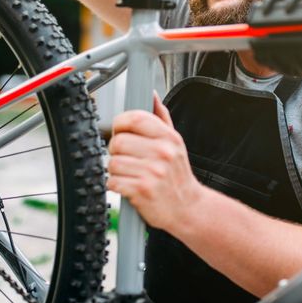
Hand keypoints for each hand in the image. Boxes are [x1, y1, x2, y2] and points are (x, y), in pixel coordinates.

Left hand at [107, 94, 203, 230]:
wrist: (188, 208)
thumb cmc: (177, 174)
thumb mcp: (175, 143)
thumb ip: (161, 117)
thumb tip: (151, 94)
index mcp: (168, 137)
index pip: (135, 118)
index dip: (120, 123)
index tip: (120, 130)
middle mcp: (162, 153)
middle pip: (118, 141)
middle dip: (115, 150)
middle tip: (124, 157)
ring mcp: (152, 172)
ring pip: (113, 162)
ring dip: (115, 170)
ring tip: (128, 173)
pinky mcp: (142, 191)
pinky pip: (113, 182)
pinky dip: (116, 185)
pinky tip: (127, 185)